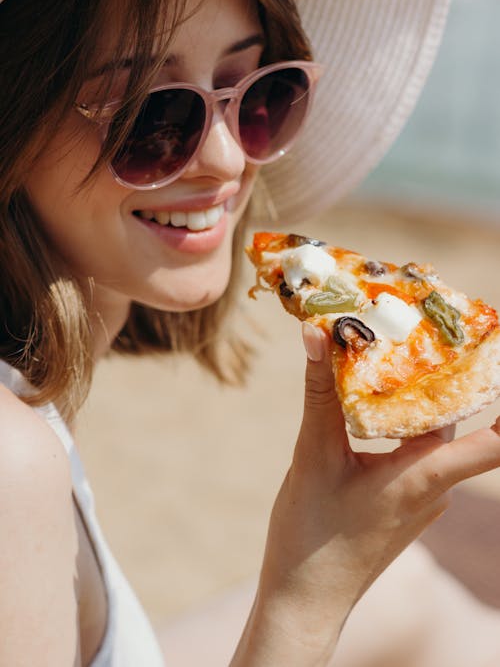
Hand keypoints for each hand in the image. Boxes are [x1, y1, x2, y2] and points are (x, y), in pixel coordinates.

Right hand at [240, 323, 499, 665]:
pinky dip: (397, 425)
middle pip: (454, 423)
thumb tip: (319, 332)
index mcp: (425, 475)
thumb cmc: (312, 533)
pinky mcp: (402, 505)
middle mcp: (434, 487)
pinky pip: (413, 455)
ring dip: (414, 400)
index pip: (493, 442)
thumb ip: (321, 392)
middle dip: (440, 378)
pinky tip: (370, 407)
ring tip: (389, 358)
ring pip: (429, 437)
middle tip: (418, 333)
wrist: (305, 600)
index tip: (494, 357)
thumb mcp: (314, 454)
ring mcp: (420, 499)